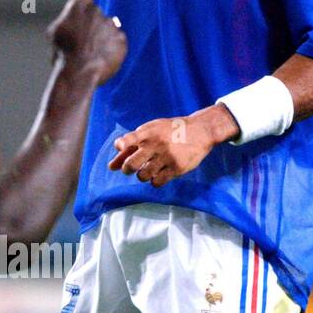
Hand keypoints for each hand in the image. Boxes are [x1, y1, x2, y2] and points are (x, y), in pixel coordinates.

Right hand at [47, 0, 126, 83]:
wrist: (78, 74)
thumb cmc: (63, 54)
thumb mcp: (55, 32)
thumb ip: (67, 19)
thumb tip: (72, 17)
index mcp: (78, 7)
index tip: (82, 7)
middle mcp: (96, 12)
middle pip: (96, 13)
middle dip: (92, 24)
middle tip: (83, 42)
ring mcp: (111, 26)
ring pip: (108, 27)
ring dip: (102, 37)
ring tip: (92, 54)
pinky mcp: (121, 40)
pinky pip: (118, 41)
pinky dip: (112, 49)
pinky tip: (102, 59)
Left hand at [108, 105, 237, 186]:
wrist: (200, 130)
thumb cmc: (171, 131)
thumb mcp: (152, 130)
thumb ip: (131, 145)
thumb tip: (112, 166)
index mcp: (148, 132)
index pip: (127, 141)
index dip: (121, 147)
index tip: (122, 149)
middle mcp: (155, 145)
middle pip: (131, 165)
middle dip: (126, 169)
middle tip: (130, 168)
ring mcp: (166, 157)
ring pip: (143, 176)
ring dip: (142, 175)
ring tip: (149, 169)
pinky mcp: (176, 168)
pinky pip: (157, 182)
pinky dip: (154, 181)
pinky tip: (159, 174)